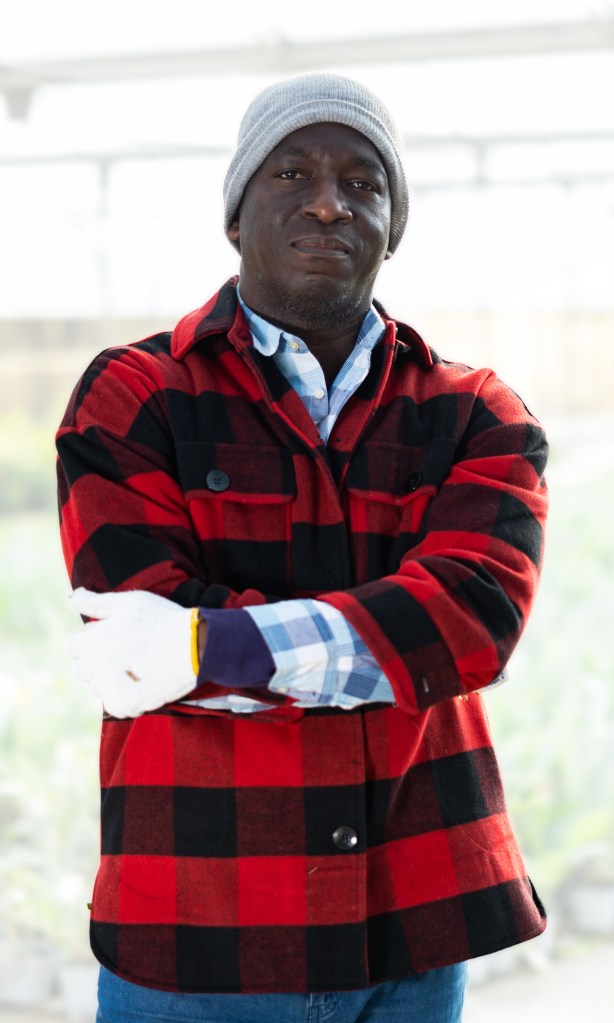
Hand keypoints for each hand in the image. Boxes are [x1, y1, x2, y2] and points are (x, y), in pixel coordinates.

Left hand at [67, 588, 196, 717]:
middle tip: (126, 653)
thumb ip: (95, 602)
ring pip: (97, 689)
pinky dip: (123, 698)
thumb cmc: (163, 619)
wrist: (197, 645)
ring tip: (136, 668)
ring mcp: (113, 688)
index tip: (113, 637)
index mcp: (96, 639)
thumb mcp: (130, 601)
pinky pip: (113, 705)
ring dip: (110, 681)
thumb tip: (72, 599)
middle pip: (82, 670)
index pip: (74, 646)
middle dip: (98, 661)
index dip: (93, 639)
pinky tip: (140, 683)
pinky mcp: (128, 704)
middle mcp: (99, 666)